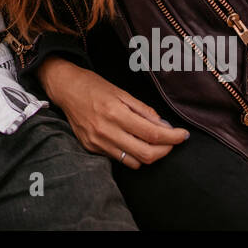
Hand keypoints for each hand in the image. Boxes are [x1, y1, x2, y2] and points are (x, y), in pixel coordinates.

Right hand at [41, 58, 187, 169]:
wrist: (65, 89)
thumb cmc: (94, 86)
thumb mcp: (121, 92)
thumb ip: (143, 111)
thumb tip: (163, 126)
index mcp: (115, 113)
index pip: (152, 133)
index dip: (172, 137)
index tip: (183, 135)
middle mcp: (106, 131)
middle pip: (146, 154)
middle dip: (165, 150)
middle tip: (172, 141)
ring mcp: (97, 142)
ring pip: (134, 162)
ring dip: (149, 155)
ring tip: (153, 142)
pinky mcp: (91, 148)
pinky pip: (118, 159)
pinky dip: (131, 154)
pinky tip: (133, 142)